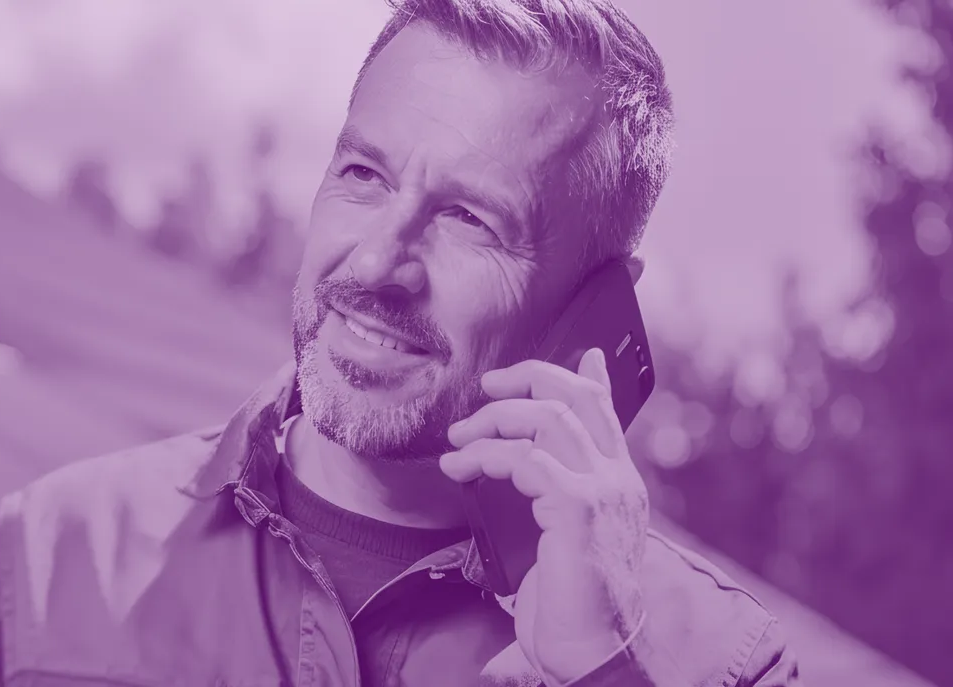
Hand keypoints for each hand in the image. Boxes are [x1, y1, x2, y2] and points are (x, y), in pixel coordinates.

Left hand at [440, 348, 649, 685]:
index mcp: (619, 486)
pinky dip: (487, 456)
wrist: (596, 655)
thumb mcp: (564, 546)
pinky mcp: (580, 510)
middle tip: (484, 392)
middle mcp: (619, 481)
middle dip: (527, 381)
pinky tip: (462, 468)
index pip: (608, 415)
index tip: (577, 355)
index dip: (588, 378)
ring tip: (459, 439)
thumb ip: (552, 508)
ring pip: (550, 418)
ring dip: (495, 419)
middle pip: (577, 399)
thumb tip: (527, 493)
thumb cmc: (574, 610)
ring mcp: (605, 492)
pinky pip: (527, 460)